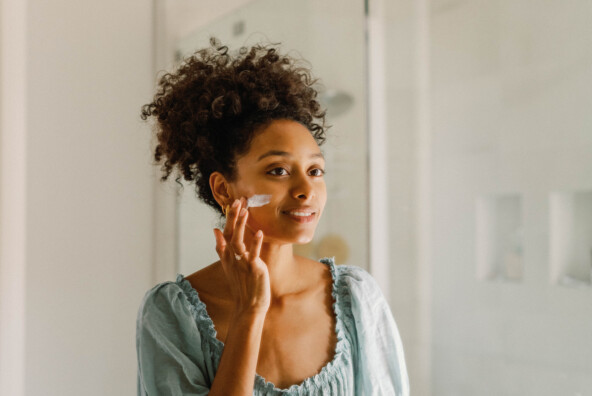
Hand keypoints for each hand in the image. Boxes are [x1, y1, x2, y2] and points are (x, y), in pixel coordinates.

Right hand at [213, 198, 270, 316]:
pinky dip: (255, 244)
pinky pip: (253, 254)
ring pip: (239, 241)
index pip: (226, 233)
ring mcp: (241, 263)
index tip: (233, 203)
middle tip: (237, 201)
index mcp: (228, 255)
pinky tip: (260, 233)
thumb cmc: (242, 285)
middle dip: (234, 217)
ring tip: (245, 211)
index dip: (230, 218)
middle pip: (230, 234)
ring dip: (242, 226)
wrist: (248, 306)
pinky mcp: (252, 269)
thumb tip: (215, 230)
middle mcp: (232, 258)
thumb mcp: (229, 265)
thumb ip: (222, 247)